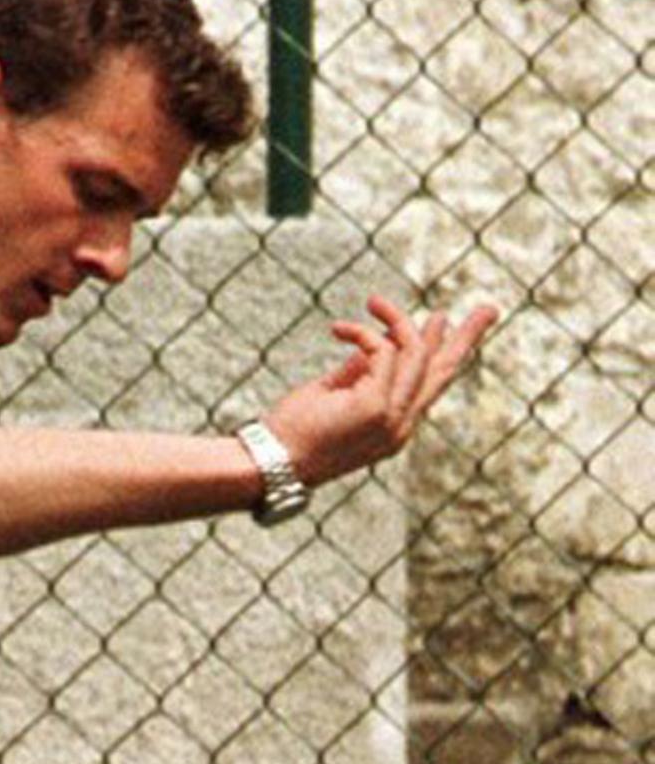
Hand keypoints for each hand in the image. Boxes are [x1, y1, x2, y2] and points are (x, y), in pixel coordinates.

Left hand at [264, 293, 498, 487]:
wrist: (272, 462)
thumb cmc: (294, 432)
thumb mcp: (333, 394)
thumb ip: (360, 369)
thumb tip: (382, 341)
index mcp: (394, 428)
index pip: (429, 386)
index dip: (442, 352)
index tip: (445, 322)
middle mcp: (401, 428)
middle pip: (444, 374)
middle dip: (467, 338)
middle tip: (491, 308)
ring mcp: (392, 420)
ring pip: (415, 356)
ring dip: (397, 321)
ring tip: (374, 301)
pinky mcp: (376, 408)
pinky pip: (384, 353)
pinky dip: (365, 335)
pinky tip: (339, 329)